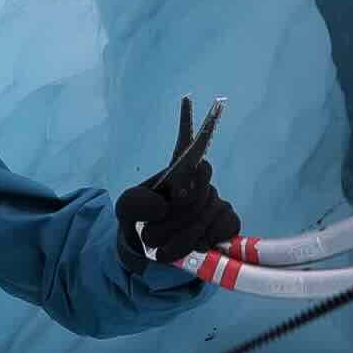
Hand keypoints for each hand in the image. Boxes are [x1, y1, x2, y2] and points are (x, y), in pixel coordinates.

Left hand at [117, 96, 238, 265]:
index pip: (185, 142)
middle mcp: (199, 181)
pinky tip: (192, 247)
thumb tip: (165, 205)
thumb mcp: (126, 211)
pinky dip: (203, 240)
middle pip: (199, 185)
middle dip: (175, 215)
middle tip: (150, 235)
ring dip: (180, 234)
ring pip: (208, 209)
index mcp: (175, 171)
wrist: (152, 254)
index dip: (187, 122)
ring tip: (159, 246)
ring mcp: (215, 200)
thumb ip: (137, 203)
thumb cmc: (141, 224)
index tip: (186, 98)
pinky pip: (224, 224)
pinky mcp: (226, 221)